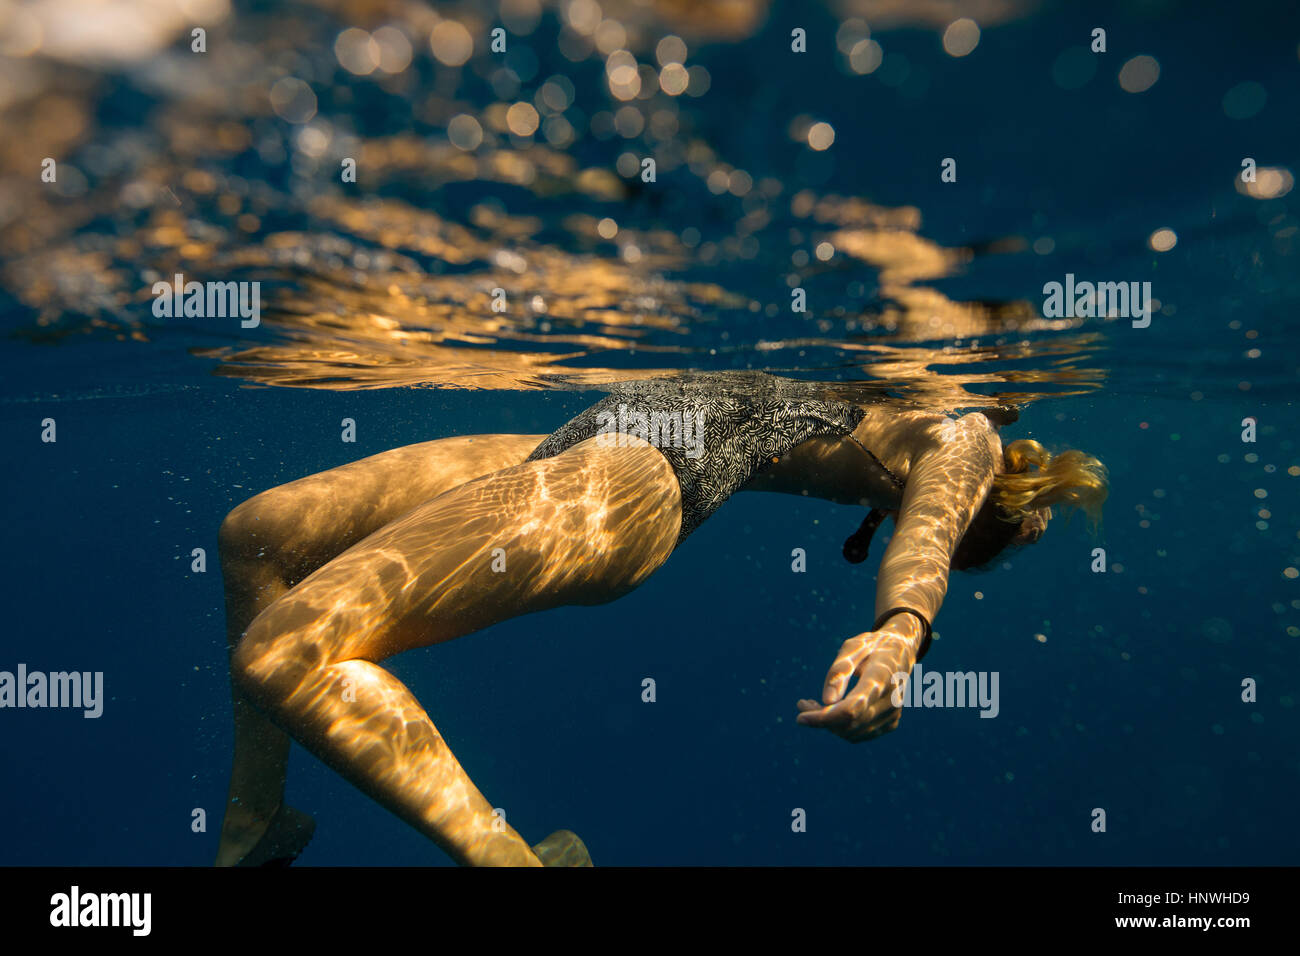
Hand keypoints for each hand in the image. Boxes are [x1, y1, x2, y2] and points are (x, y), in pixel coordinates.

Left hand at [796, 618, 921, 742]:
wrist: (902, 650)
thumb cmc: (872, 646)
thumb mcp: (852, 648)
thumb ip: (839, 672)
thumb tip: (826, 700)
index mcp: (882, 677)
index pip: (852, 708)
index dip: (824, 718)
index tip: (800, 717)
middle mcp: (891, 699)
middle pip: (849, 723)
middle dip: (820, 719)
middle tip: (802, 704)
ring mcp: (893, 713)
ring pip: (853, 733)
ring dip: (828, 725)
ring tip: (812, 705)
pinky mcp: (891, 722)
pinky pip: (859, 734)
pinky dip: (841, 728)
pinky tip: (829, 711)